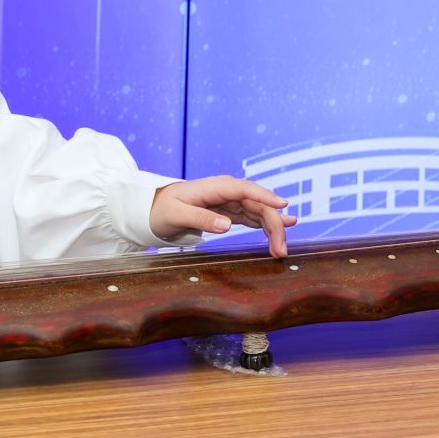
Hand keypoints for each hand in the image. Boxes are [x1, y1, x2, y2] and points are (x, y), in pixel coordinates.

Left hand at [151, 176, 295, 256]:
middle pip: (258, 203)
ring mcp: (231, 201)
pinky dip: (266, 228)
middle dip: (274, 224)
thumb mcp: (177, 214)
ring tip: (281, 250)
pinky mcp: (231, 211)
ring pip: (259, 212)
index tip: (284, 205)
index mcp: (215, 187)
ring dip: (273, 229)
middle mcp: (227, 191)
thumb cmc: (163, 209)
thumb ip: (201, 218)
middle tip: (281, 249)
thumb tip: (226, 225)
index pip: (245, 189)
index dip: (266, 196)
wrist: (155, 208)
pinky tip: (279, 235)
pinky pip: (253, 217)